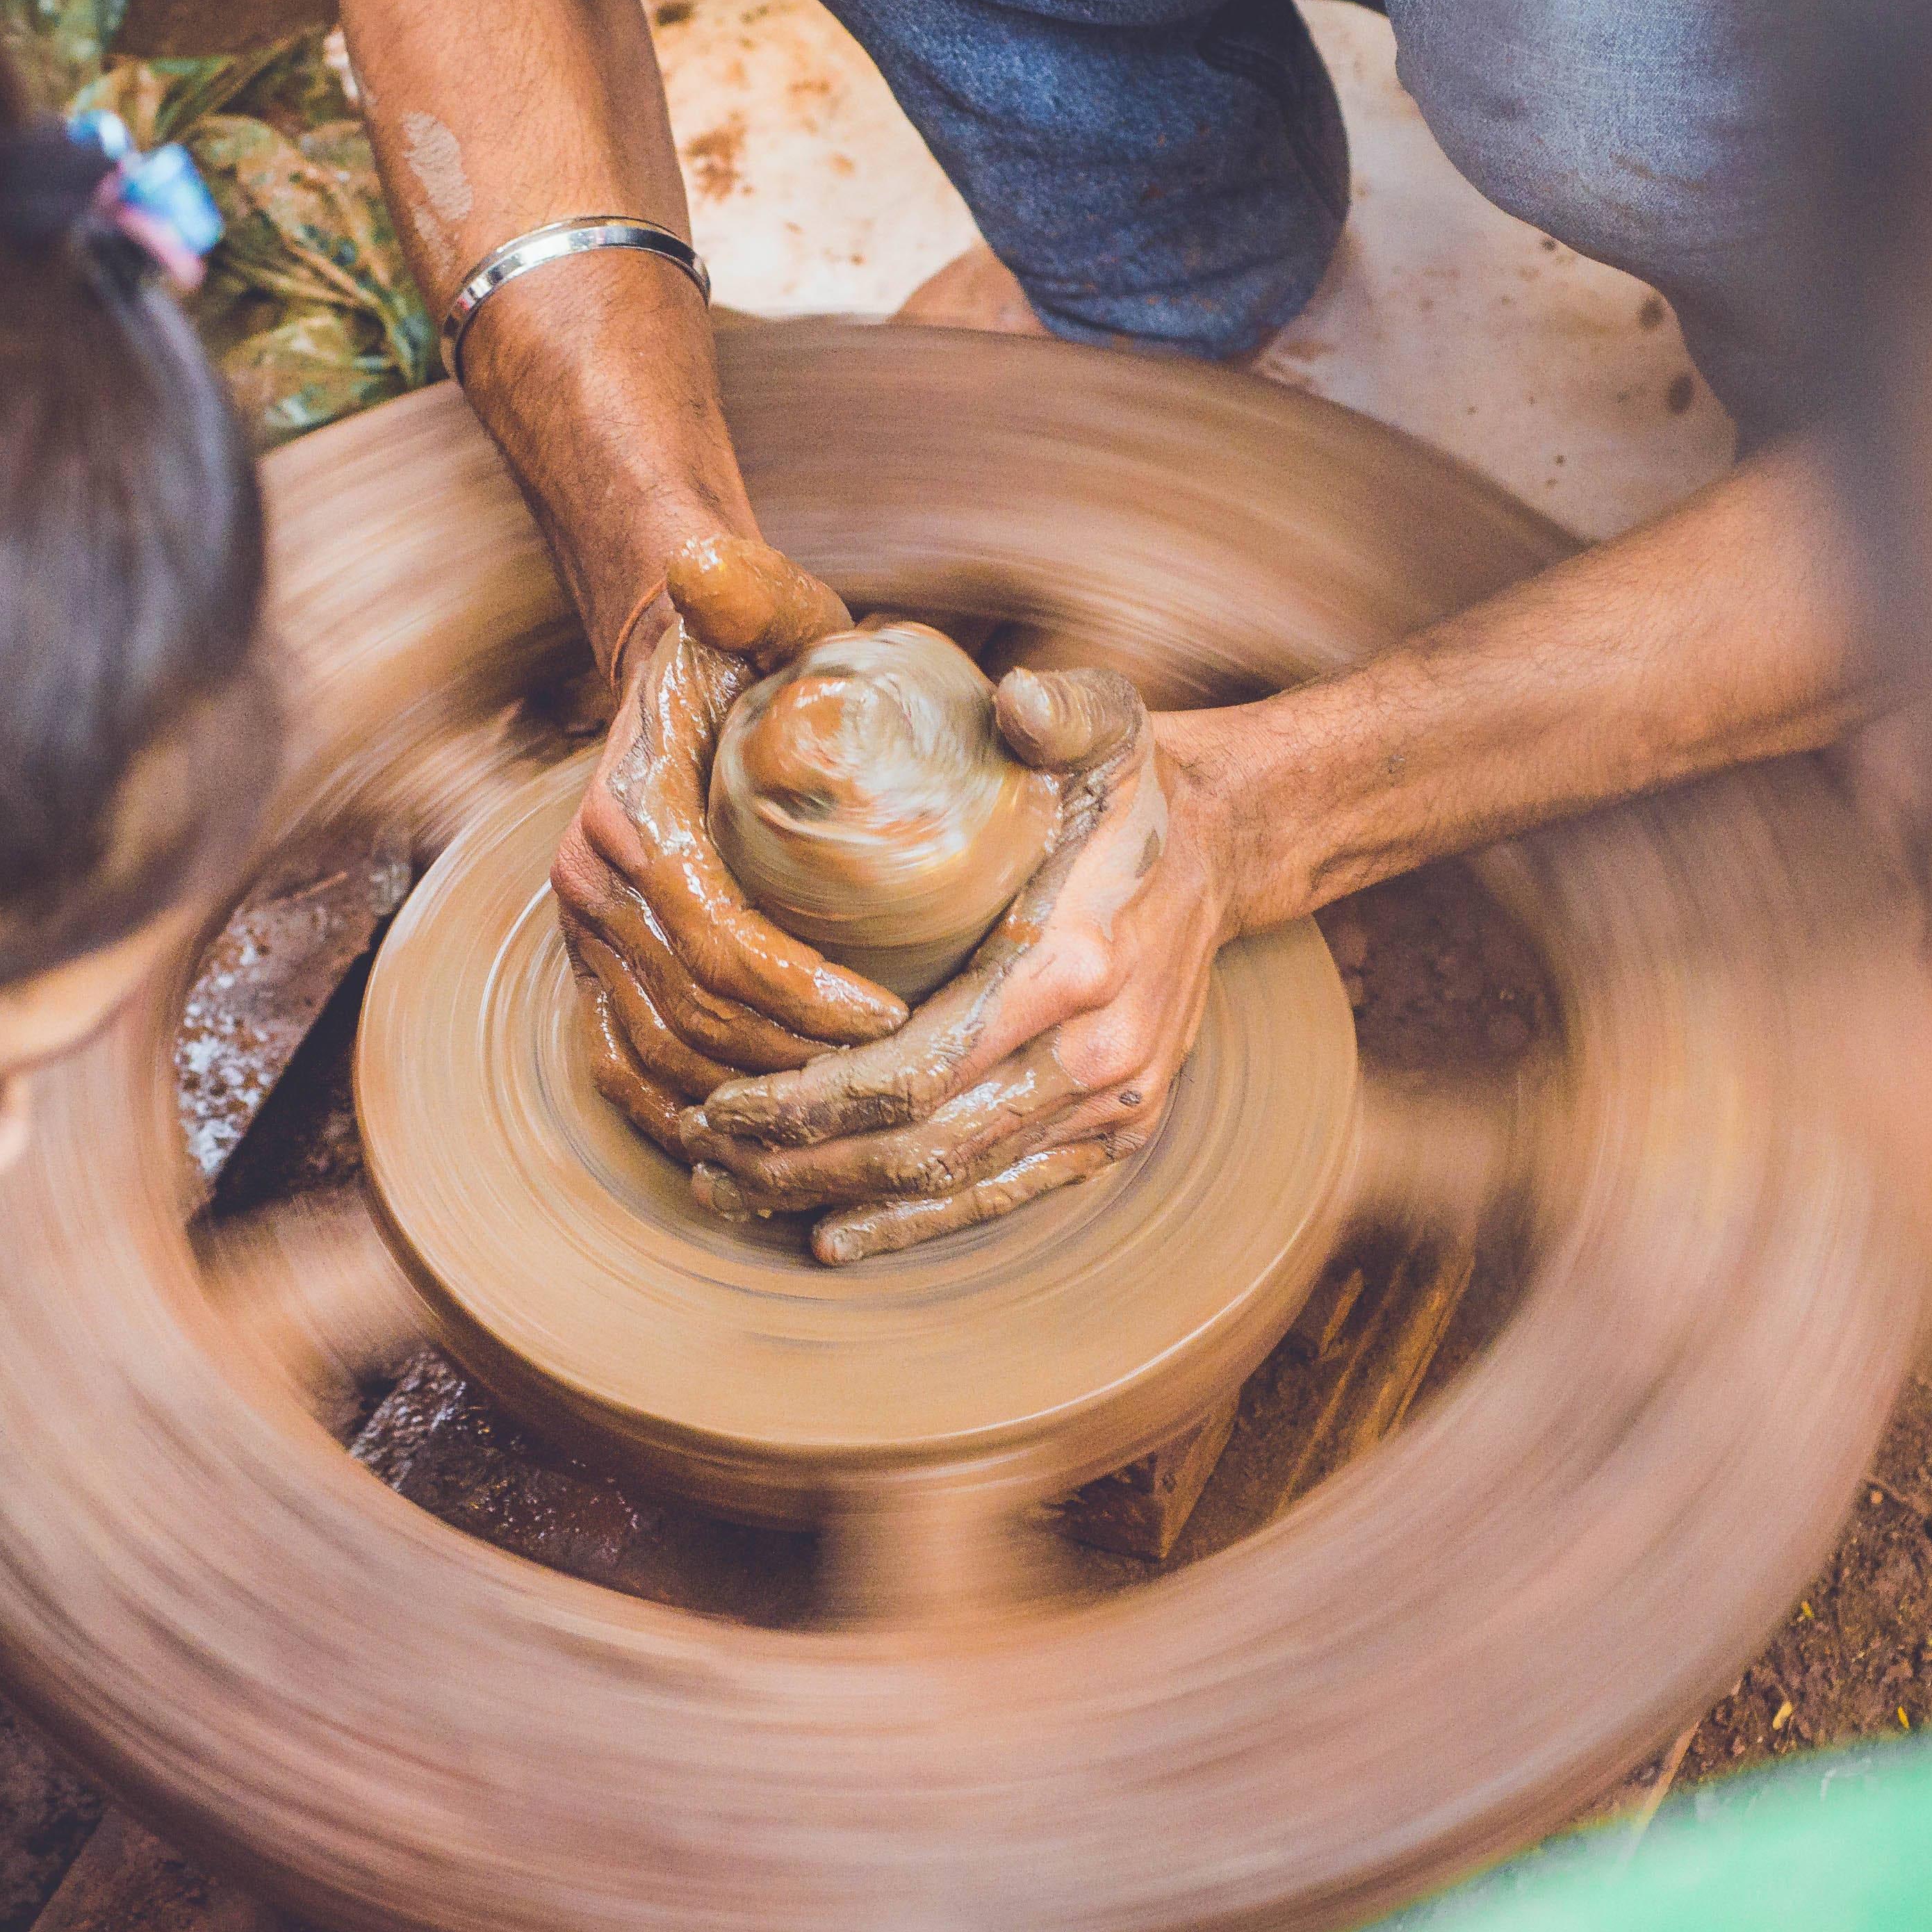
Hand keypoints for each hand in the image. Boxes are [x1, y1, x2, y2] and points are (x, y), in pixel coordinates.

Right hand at [558, 536, 910, 1151]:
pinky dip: (678, 1114)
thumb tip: (702, 564)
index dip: (803, 995)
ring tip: (843, 1112)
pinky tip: (746, 1144)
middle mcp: (587, 882)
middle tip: (891, 1080)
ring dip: (749, 1098)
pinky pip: (618, 1066)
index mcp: (629, 816)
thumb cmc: (744, 647)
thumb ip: (751, 591)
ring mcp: (581, 932)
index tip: (893, 1016)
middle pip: (693, 1014)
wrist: (670, 666)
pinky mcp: (589, 964)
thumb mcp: (763, 608)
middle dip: (793, 1063)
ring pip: (660, 1056)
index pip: (719, 939)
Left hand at [681, 675, 1242, 1263]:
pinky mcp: (1118, 1133)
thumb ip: (1056, 708)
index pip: (916, 1070)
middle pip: (921, 1145)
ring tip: (739, 1193)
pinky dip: (920, 1223)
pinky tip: (839, 1235)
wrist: (1228, 849)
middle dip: (801, 1163)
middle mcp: (1098, 1056)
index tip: (722, 1099)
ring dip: (841, 1200)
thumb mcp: (1105, 720)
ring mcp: (1114, 1107)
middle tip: (703, 1159)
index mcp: (1073, 966)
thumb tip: (1014, 697)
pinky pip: (1008, 1195)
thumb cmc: (1134, 785)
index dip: (810, 1102)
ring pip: (954, 1182)